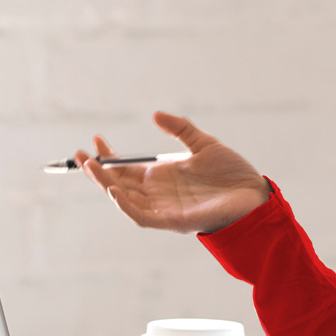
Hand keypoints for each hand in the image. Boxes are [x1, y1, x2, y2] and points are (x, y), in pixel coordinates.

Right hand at [76, 112, 270, 233]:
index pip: (126, 168)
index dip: (109, 156)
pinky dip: (126, 206)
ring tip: (92, 167)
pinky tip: (114, 190)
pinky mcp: (173, 221)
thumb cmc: (232, 173)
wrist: (254, 194)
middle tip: (81, 155)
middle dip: (98, 171)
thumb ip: (180, 129)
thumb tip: (155, 115)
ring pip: (125, 200)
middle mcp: (159, 193)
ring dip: (106, 185)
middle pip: (119, 184)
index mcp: (163, 176)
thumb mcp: (203, 144)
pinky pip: (142, 216)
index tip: (97, 139)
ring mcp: (164, 208)